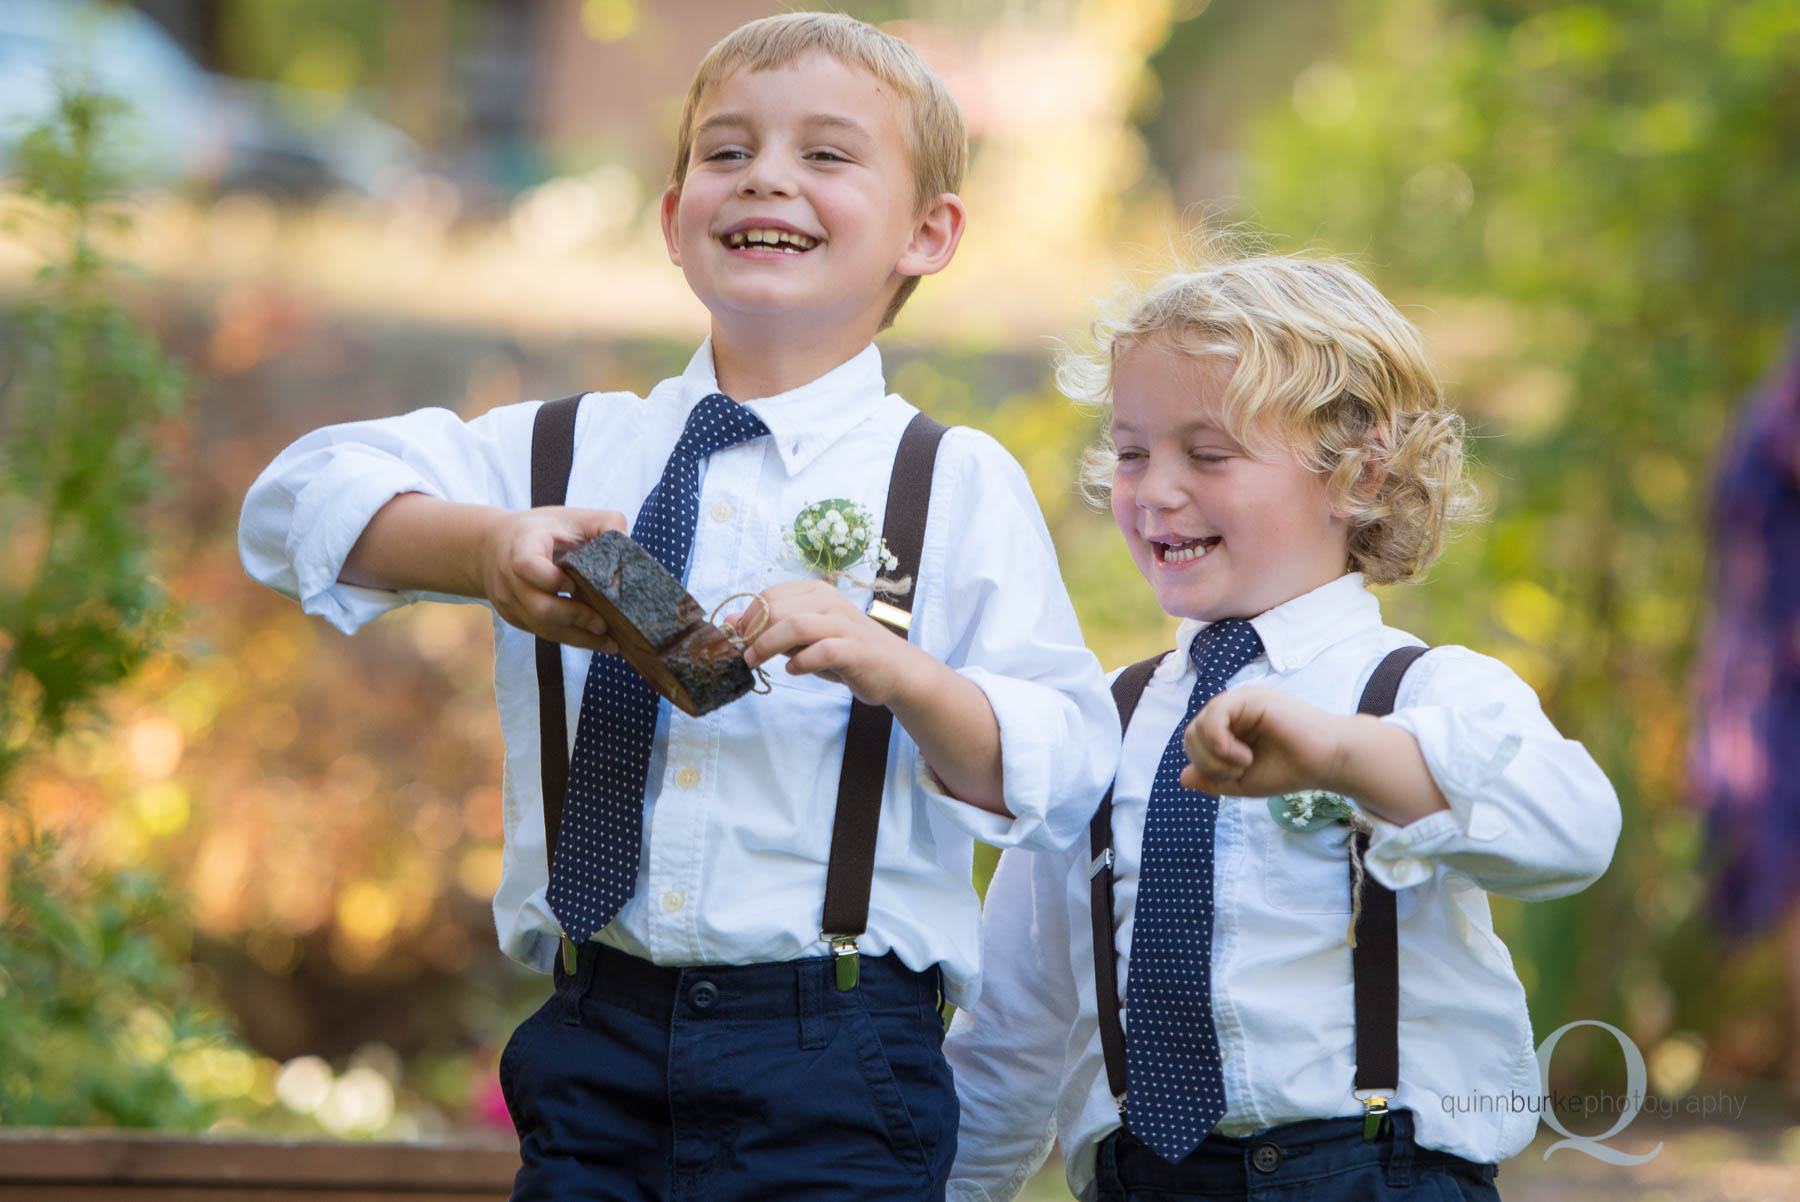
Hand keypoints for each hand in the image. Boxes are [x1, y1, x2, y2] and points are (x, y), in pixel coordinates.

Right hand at [477, 506, 625, 651]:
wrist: (491, 546)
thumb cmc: (541, 530)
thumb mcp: (570, 516)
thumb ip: (603, 523)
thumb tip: (626, 540)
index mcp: (521, 545)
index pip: (526, 565)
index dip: (551, 580)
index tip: (574, 585)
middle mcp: (509, 577)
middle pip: (538, 607)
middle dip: (574, 618)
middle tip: (604, 624)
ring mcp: (509, 601)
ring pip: (542, 628)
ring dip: (578, 638)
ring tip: (609, 643)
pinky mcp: (515, 617)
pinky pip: (543, 633)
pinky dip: (570, 638)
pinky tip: (595, 640)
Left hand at [724, 580, 918, 706]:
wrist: (895, 668)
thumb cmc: (846, 652)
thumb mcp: (806, 638)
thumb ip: (773, 628)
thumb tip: (731, 621)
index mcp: (817, 593)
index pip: (771, 595)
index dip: (749, 616)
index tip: (739, 638)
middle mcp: (830, 602)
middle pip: (777, 608)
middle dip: (753, 632)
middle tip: (746, 654)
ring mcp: (844, 624)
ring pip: (795, 625)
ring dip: (768, 646)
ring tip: (756, 662)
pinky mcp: (854, 649)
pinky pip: (820, 651)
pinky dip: (800, 662)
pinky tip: (794, 670)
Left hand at [1179, 686, 1353, 797]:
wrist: (1326, 762)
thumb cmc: (1290, 770)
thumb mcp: (1243, 783)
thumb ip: (1213, 781)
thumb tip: (1182, 777)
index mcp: (1229, 728)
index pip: (1195, 744)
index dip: (1205, 767)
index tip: (1235, 778)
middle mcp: (1232, 712)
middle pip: (1191, 735)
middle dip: (1208, 763)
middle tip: (1239, 772)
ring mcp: (1240, 702)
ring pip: (1198, 726)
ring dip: (1215, 756)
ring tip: (1244, 763)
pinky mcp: (1251, 698)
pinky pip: (1215, 715)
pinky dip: (1220, 742)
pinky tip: (1243, 756)